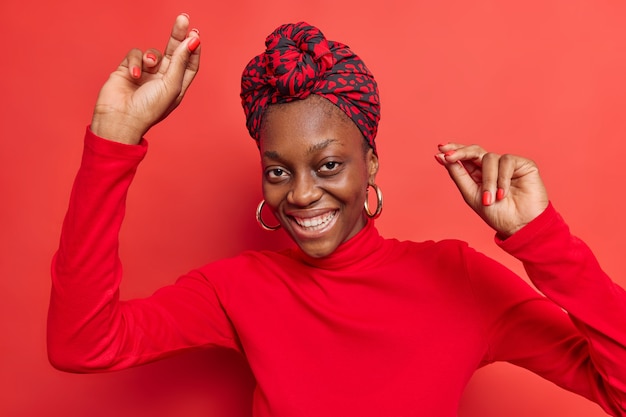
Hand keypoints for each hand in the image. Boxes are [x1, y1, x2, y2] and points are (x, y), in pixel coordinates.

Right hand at [90, 14, 200, 143]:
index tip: (195, 34)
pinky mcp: (127, 69)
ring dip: (151, 55)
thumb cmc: (148, 108)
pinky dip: (135, 61)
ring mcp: (145, 74)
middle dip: (178, 35)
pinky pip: (134, 54)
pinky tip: (133, 74)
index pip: (189, 64)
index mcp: (176, 86)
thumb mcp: (170, 85)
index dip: (193, 49)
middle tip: (183, 19)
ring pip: (152, 52)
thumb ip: (180, 61)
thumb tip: (193, 40)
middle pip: (174, 52)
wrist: (119, 119)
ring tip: (149, 65)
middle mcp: (162, 79)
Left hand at [435, 143, 548, 237]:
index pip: (464, 157)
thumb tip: (443, 157)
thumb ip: (459, 175)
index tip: (440, 149)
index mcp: (478, 174)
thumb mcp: (471, 195)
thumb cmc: (497, 214)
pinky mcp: (523, 164)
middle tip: (448, 156)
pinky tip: (503, 193)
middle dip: (460, 152)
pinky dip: (502, 179)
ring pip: (489, 158)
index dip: (453, 150)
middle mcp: (492, 167)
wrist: (521, 226)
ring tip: (490, 199)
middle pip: (474, 150)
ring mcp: (507, 165)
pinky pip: (506, 161)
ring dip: (487, 180)